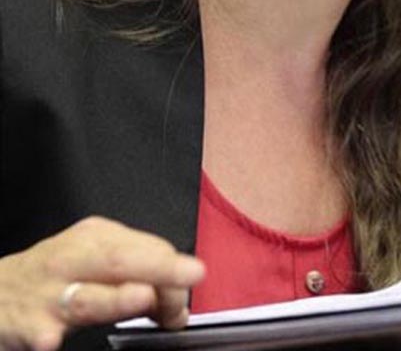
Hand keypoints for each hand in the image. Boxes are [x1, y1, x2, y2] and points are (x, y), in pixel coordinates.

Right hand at [0, 216, 205, 350]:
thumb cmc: (52, 277)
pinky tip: (54, 340)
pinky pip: (41, 333)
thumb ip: (138, 277)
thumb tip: (176, 304)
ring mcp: (49, 296)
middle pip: (120, 260)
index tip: (190, 288)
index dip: (175, 270)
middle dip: (160, 268)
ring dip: (115, 298)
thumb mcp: (94, 261)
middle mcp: (73, 262)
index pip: (148, 248)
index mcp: (95, 239)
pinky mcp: (28, 328)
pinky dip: (49, 336)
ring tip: (142, 297)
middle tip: (192, 276)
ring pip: (85, 297)